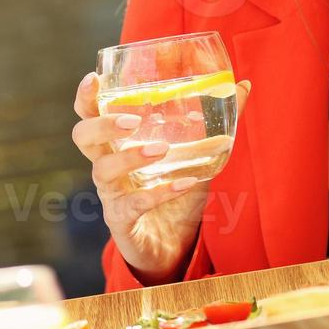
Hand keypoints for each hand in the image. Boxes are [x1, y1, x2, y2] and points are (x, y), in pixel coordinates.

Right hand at [72, 71, 249, 284]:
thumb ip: (216, 122)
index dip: (86, 97)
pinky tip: (184, 184)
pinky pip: (133, 206)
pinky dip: (159, 193)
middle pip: (83, 138)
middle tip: (132, 120)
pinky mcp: (123, 222)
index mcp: (116, 145)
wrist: (172, 249)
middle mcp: (107, 166)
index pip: (89, 115)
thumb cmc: (175, 192)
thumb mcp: (196, 155)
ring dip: (130, 156)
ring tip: (161, 150)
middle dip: (103, 125)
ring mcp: (112, 195)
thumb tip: (245, 86)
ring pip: (103, 171)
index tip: (94, 79)